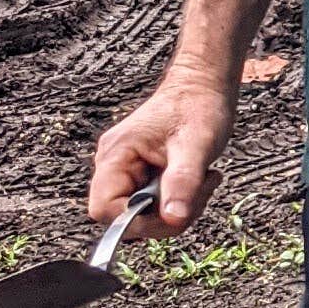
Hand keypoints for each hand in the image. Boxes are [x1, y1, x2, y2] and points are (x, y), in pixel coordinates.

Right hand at [91, 66, 235, 240]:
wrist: (204, 86)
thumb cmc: (197, 106)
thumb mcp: (196, 144)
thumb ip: (183, 182)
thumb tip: (173, 219)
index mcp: (116, 155)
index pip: (104, 209)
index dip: (135, 221)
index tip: (172, 214)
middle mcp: (114, 164)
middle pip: (124, 217)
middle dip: (165, 216)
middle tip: (197, 193)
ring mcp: (127, 170)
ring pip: (142, 214)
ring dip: (176, 209)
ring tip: (202, 180)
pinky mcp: (142, 174)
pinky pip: (154, 204)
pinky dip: (178, 201)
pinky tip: (197, 180)